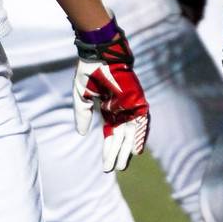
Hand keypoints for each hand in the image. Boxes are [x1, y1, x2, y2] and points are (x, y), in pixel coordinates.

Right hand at [73, 16, 149, 171]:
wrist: (100, 52)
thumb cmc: (90, 70)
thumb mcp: (82, 96)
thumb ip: (82, 114)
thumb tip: (82, 134)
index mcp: (108, 108)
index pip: (110, 133)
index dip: (108, 149)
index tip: (105, 165)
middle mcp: (121, 109)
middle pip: (121, 136)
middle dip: (117, 153)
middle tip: (114, 168)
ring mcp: (130, 105)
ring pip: (131, 132)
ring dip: (128, 148)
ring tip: (123, 163)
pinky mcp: (137, 100)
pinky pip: (141, 121)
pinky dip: (139, 135)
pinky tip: (136, 149)